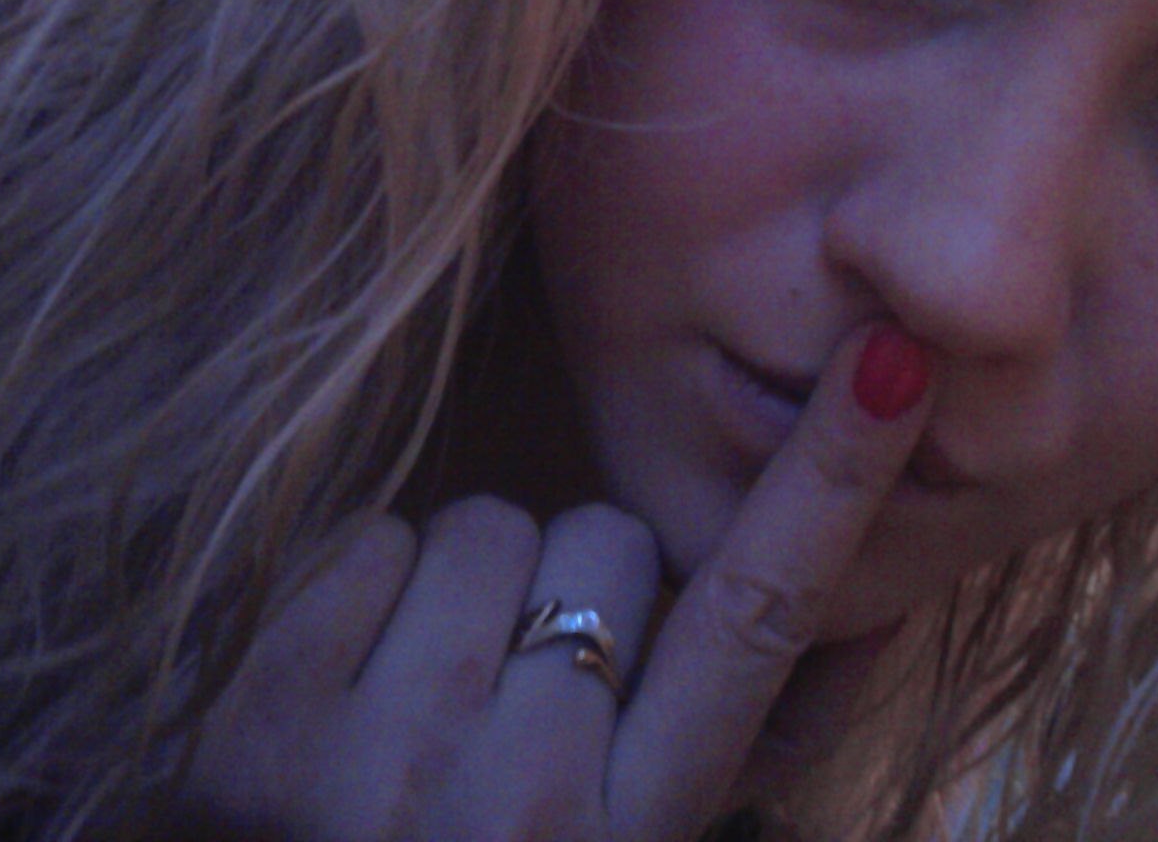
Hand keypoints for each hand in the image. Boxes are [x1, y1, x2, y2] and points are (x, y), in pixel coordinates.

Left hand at [180, 326, 932, 841]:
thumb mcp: (632, 833)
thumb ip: (723, 732)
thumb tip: (867, 612)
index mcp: (638, 831)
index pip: (757, 619)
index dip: (832, 480)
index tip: (895, 362)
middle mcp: (525, 810)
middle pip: (608, 537)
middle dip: (580, 571)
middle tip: (528, 673)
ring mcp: (383, 775)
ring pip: (486, 525)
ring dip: (472, 579)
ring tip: (436, 685)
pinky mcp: (262, 740)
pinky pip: (372, 544)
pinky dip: (369, 589)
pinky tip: (359, 682)